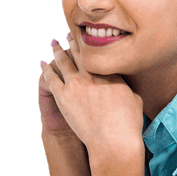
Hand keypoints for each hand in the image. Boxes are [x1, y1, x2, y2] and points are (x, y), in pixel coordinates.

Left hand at [39, 34, 142, 151]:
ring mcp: (76, 84)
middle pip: (79, 52)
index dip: (90, 43)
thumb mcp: (135, 99)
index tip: (85, 36)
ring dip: (57, 50)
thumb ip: (128, 88)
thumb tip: (128, 86)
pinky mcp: (63, 97)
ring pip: (63, 61)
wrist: (113, 141)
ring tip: (53, 43)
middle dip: (73, 41)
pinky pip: (51, 78)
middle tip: (67, 34)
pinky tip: (42, 63)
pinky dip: (46, 69)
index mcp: (110, 72)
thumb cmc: (128, 124)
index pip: (97, 52)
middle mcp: (92, 74)